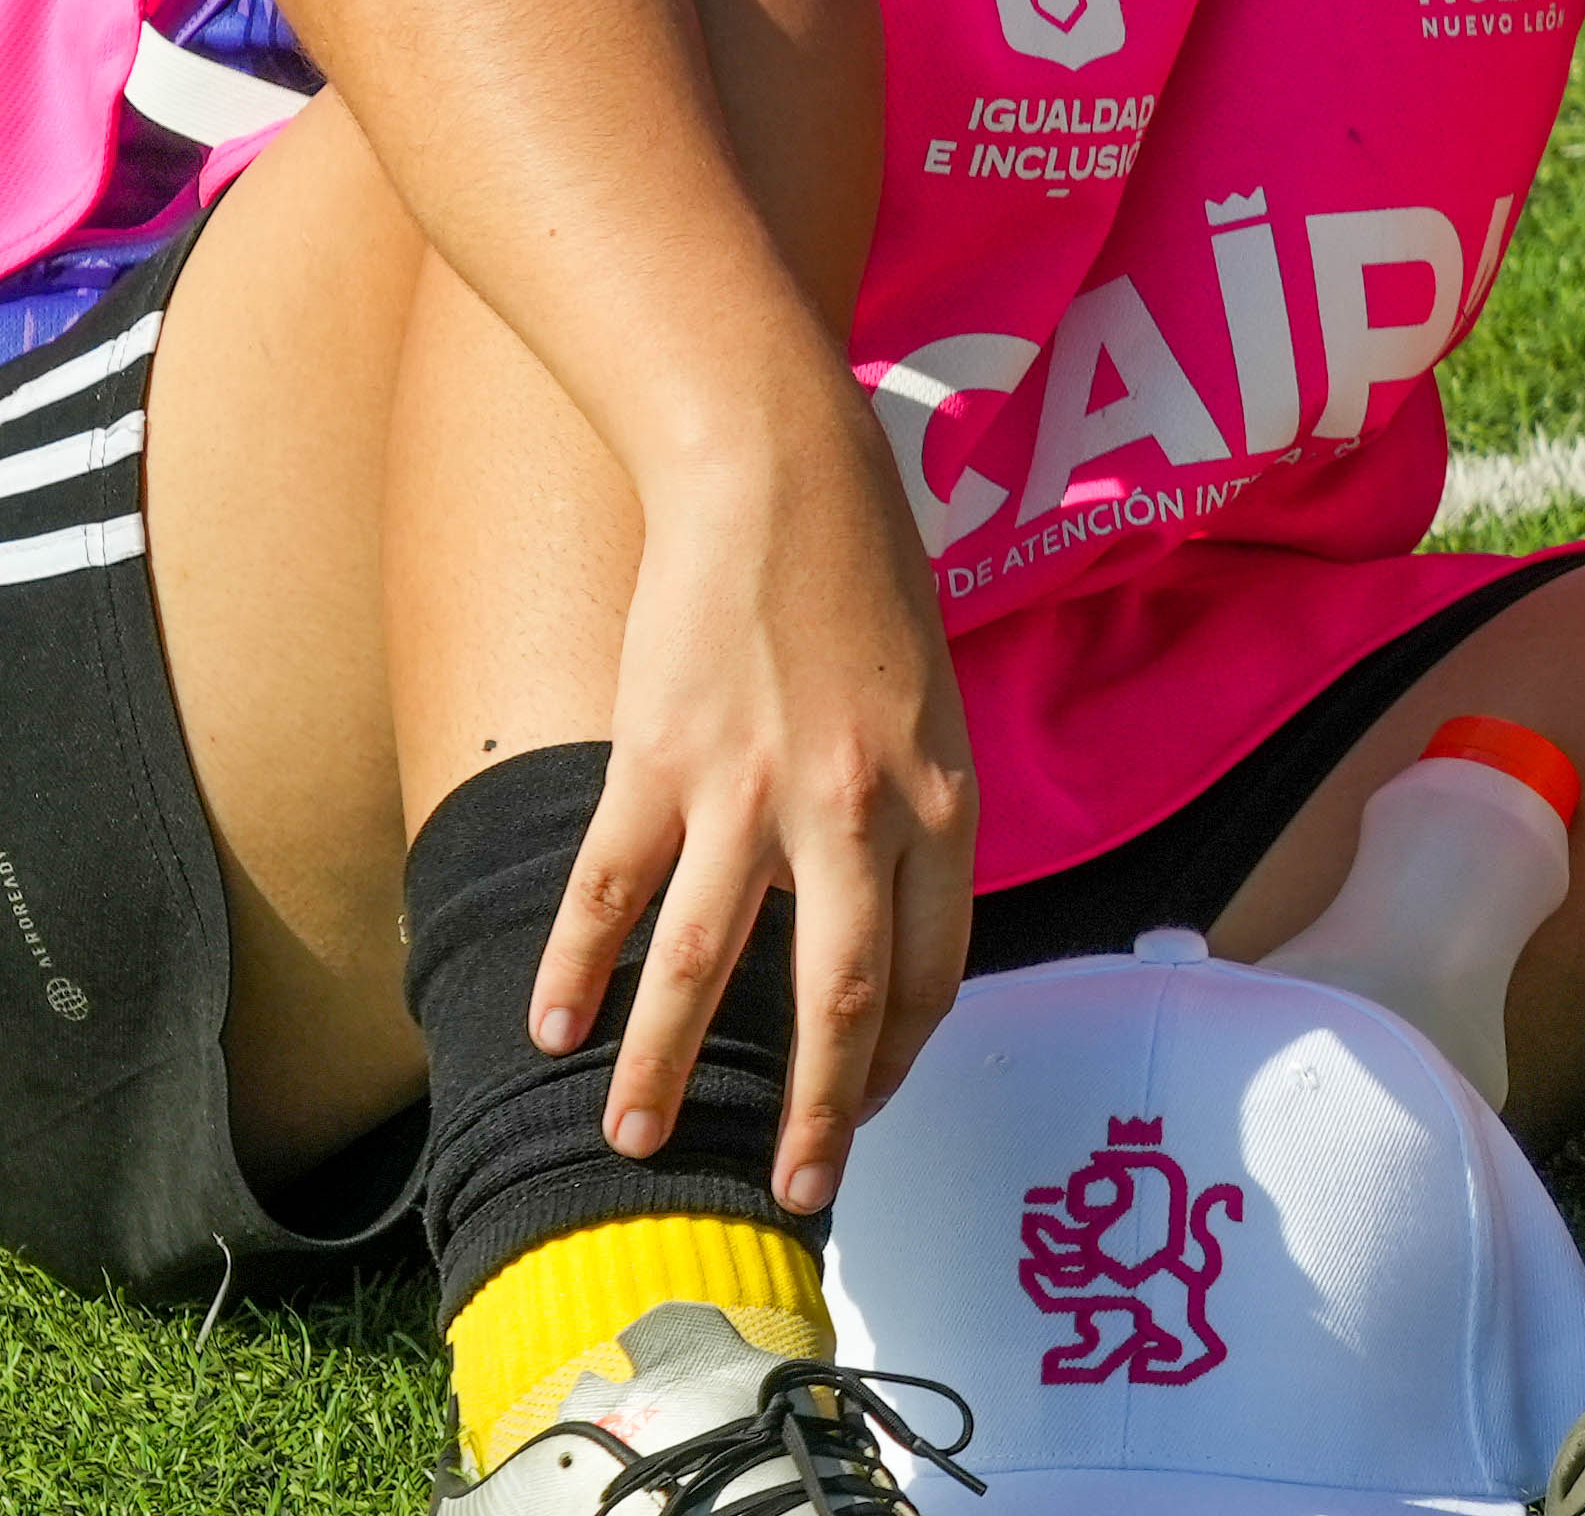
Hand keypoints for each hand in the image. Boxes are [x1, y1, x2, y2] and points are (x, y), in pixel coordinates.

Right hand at [541, 425, 977, 1212]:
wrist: (780, 482)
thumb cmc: (865, 591)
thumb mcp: (933, 710)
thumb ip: (914, 814)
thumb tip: (884, 916)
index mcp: (942, 804)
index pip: (931, 973)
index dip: (897, 1059)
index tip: (863, 1110)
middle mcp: (857, 813)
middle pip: (837, 1001)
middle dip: (810, 1114)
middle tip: (786, 1194)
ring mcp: (750, 793)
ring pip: (702, 967)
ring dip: (660, 1069)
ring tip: (630, 1145)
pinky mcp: (657, 764)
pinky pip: (610, 892)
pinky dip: (576, 969)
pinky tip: (550, 1030)